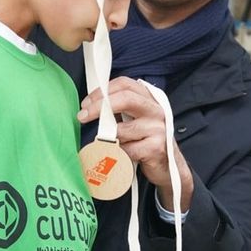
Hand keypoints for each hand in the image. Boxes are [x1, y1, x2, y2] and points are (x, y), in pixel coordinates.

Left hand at [78, 77, 193, 210]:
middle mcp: (155, 110)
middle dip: (98, 107)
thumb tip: (91, 105)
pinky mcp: (156, 148)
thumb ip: (119, 109)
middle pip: (125, 99)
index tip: (86, 103)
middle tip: (82, 116)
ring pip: (121, 129)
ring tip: (109, 144)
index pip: (125, 84)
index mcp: (149, 99)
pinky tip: (121, 156)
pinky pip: (126, 149)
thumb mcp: (135, 119)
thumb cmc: (145, 141)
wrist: (169, 167)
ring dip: (108, 138)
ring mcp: (158, 128)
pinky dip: (118, 154)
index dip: (102, 91)